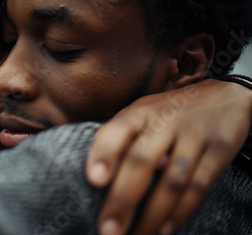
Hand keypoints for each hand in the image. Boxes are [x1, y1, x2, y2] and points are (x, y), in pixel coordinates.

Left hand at [86, 79, 251, 234]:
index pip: (117, 130)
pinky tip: (164, 229)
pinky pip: (199, 186)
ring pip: (171, 180)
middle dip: (123, 199)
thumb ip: (119, 136)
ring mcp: (195, 135)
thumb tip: (92, 171)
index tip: (94, 181)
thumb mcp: (142, 113)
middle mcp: (166, 121)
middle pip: (141, 161)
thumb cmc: (169, 111)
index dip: (104, 154)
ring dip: (152, 215)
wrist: (224, 94)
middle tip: (108, 229)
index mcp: (140, 112)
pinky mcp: (220, 150)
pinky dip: (181, 211)